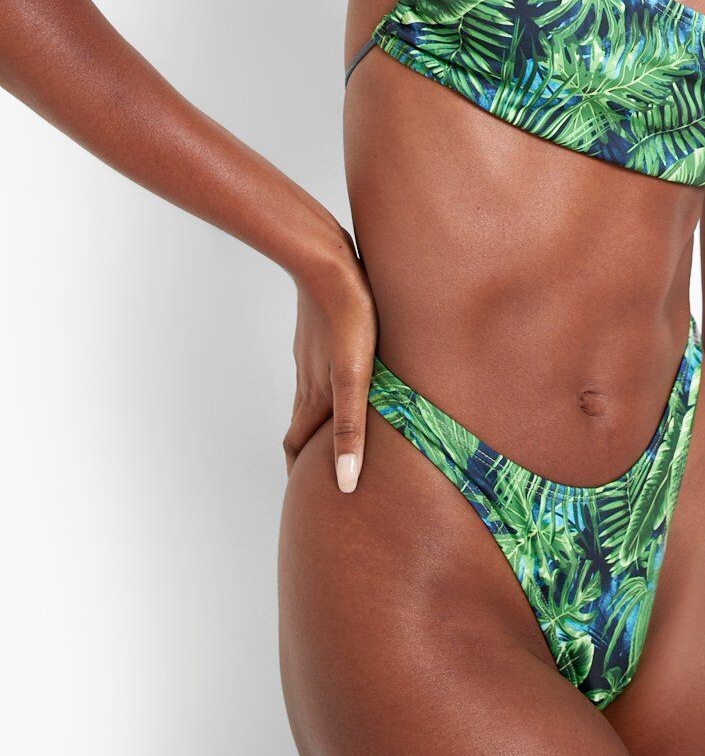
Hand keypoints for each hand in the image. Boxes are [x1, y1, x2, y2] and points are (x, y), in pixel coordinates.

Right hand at [282, 247, 378, 490]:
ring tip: (335, 430)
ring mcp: (311, 355)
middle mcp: (308, 379)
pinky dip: (325, 388)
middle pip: (301, 424)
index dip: (299, 471)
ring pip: (310, 395)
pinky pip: (318, 370)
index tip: (305, 492)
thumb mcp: (355, 378)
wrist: (328, 263)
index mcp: (316, 396)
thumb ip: (350, 428)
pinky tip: (343, 376)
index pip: (297, 445)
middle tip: (320, 469)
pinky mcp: (318, 333)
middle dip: (307, 451)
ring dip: (317, 418)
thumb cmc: (350, 317)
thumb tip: (346, 483)